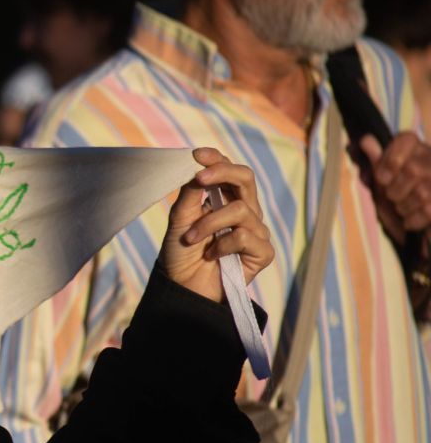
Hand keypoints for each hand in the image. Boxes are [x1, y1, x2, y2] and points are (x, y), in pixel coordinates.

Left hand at [160, 148, 273, 301]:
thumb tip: (197, 166)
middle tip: (198, 179)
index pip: (228, 170)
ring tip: (190, 238)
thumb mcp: (180, 218)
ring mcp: (255, 231)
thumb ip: (190, 193)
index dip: (216, 158)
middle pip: (246, 178)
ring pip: (240, 210)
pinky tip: (212, 255)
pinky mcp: (262, 253)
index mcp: (225, 198)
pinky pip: (245, 237)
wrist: (183, 287)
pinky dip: (223, 245)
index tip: (196, 155)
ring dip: (209, 223)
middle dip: (222, 173)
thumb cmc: (181, 252)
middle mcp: (244, 210)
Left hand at [359, 132, 430, 236]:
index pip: (406, 139)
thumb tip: (366, 140)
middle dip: (395, 189)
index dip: (390, 159)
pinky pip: (428, 209)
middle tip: (392, 197)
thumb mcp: (381, 186)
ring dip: (404, 206)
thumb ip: (376, 163)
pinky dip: (413, 219)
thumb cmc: (396, 206)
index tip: (381, 178)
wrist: (416, 237)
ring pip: (422, 192)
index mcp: (417, 151)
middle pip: (412, 169)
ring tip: (403, 209)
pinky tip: (411, 221)